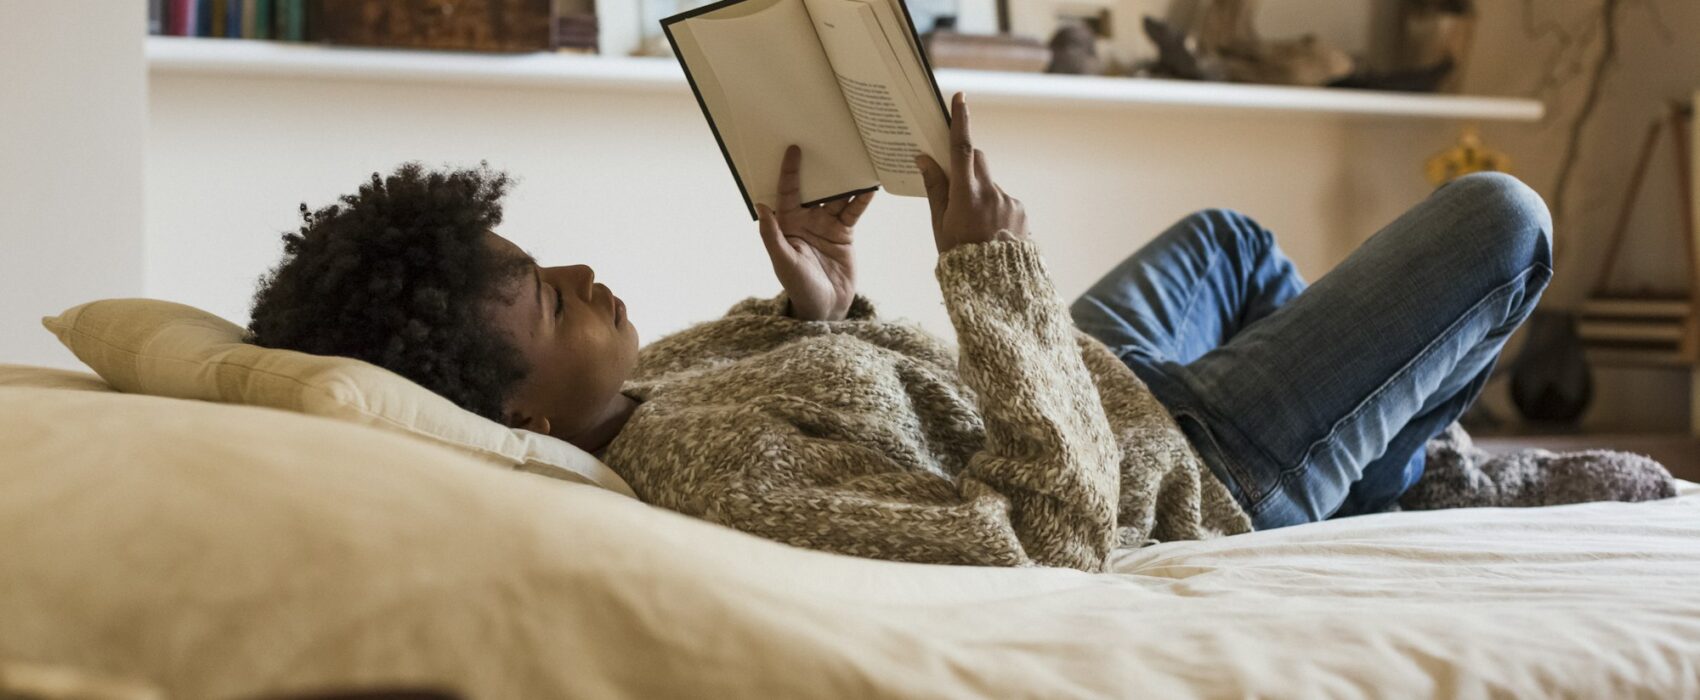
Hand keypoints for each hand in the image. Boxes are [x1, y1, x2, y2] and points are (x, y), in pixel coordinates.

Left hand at [757, 145, 875, 321]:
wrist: (824, 308)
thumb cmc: (798, 286)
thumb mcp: (783, 261)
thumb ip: (771, 235)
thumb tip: (760, 206)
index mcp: (788, 224)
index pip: (788, 191)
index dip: (790, 171)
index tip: (793, 150)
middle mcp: (807, 220)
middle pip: (815, 189)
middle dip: (820, 169)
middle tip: (827, 143)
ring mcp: (826, 226)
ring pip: (837, 198)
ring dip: (845, 182)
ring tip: (854, 161)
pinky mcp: (844, 234)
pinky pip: (853, 212)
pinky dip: (861, 200)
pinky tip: (870, 188)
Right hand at [915, 93, 1028, 253]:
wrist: (996, 285)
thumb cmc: (960, 257)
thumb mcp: (939, 224)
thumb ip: (934, 188)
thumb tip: (925, 158)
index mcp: (966, 195)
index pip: (962, 148)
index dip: (961, 121)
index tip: (961, 97)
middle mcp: (991, 193)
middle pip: (977, 159)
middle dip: (965, 163)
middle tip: (955, 186)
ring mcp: (1009, 201)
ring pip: (990, 183)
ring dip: (980, 194)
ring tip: (975, 227)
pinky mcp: (1021, 210)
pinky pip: (1004, 199)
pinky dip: (995, 209)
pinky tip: (990, 232)